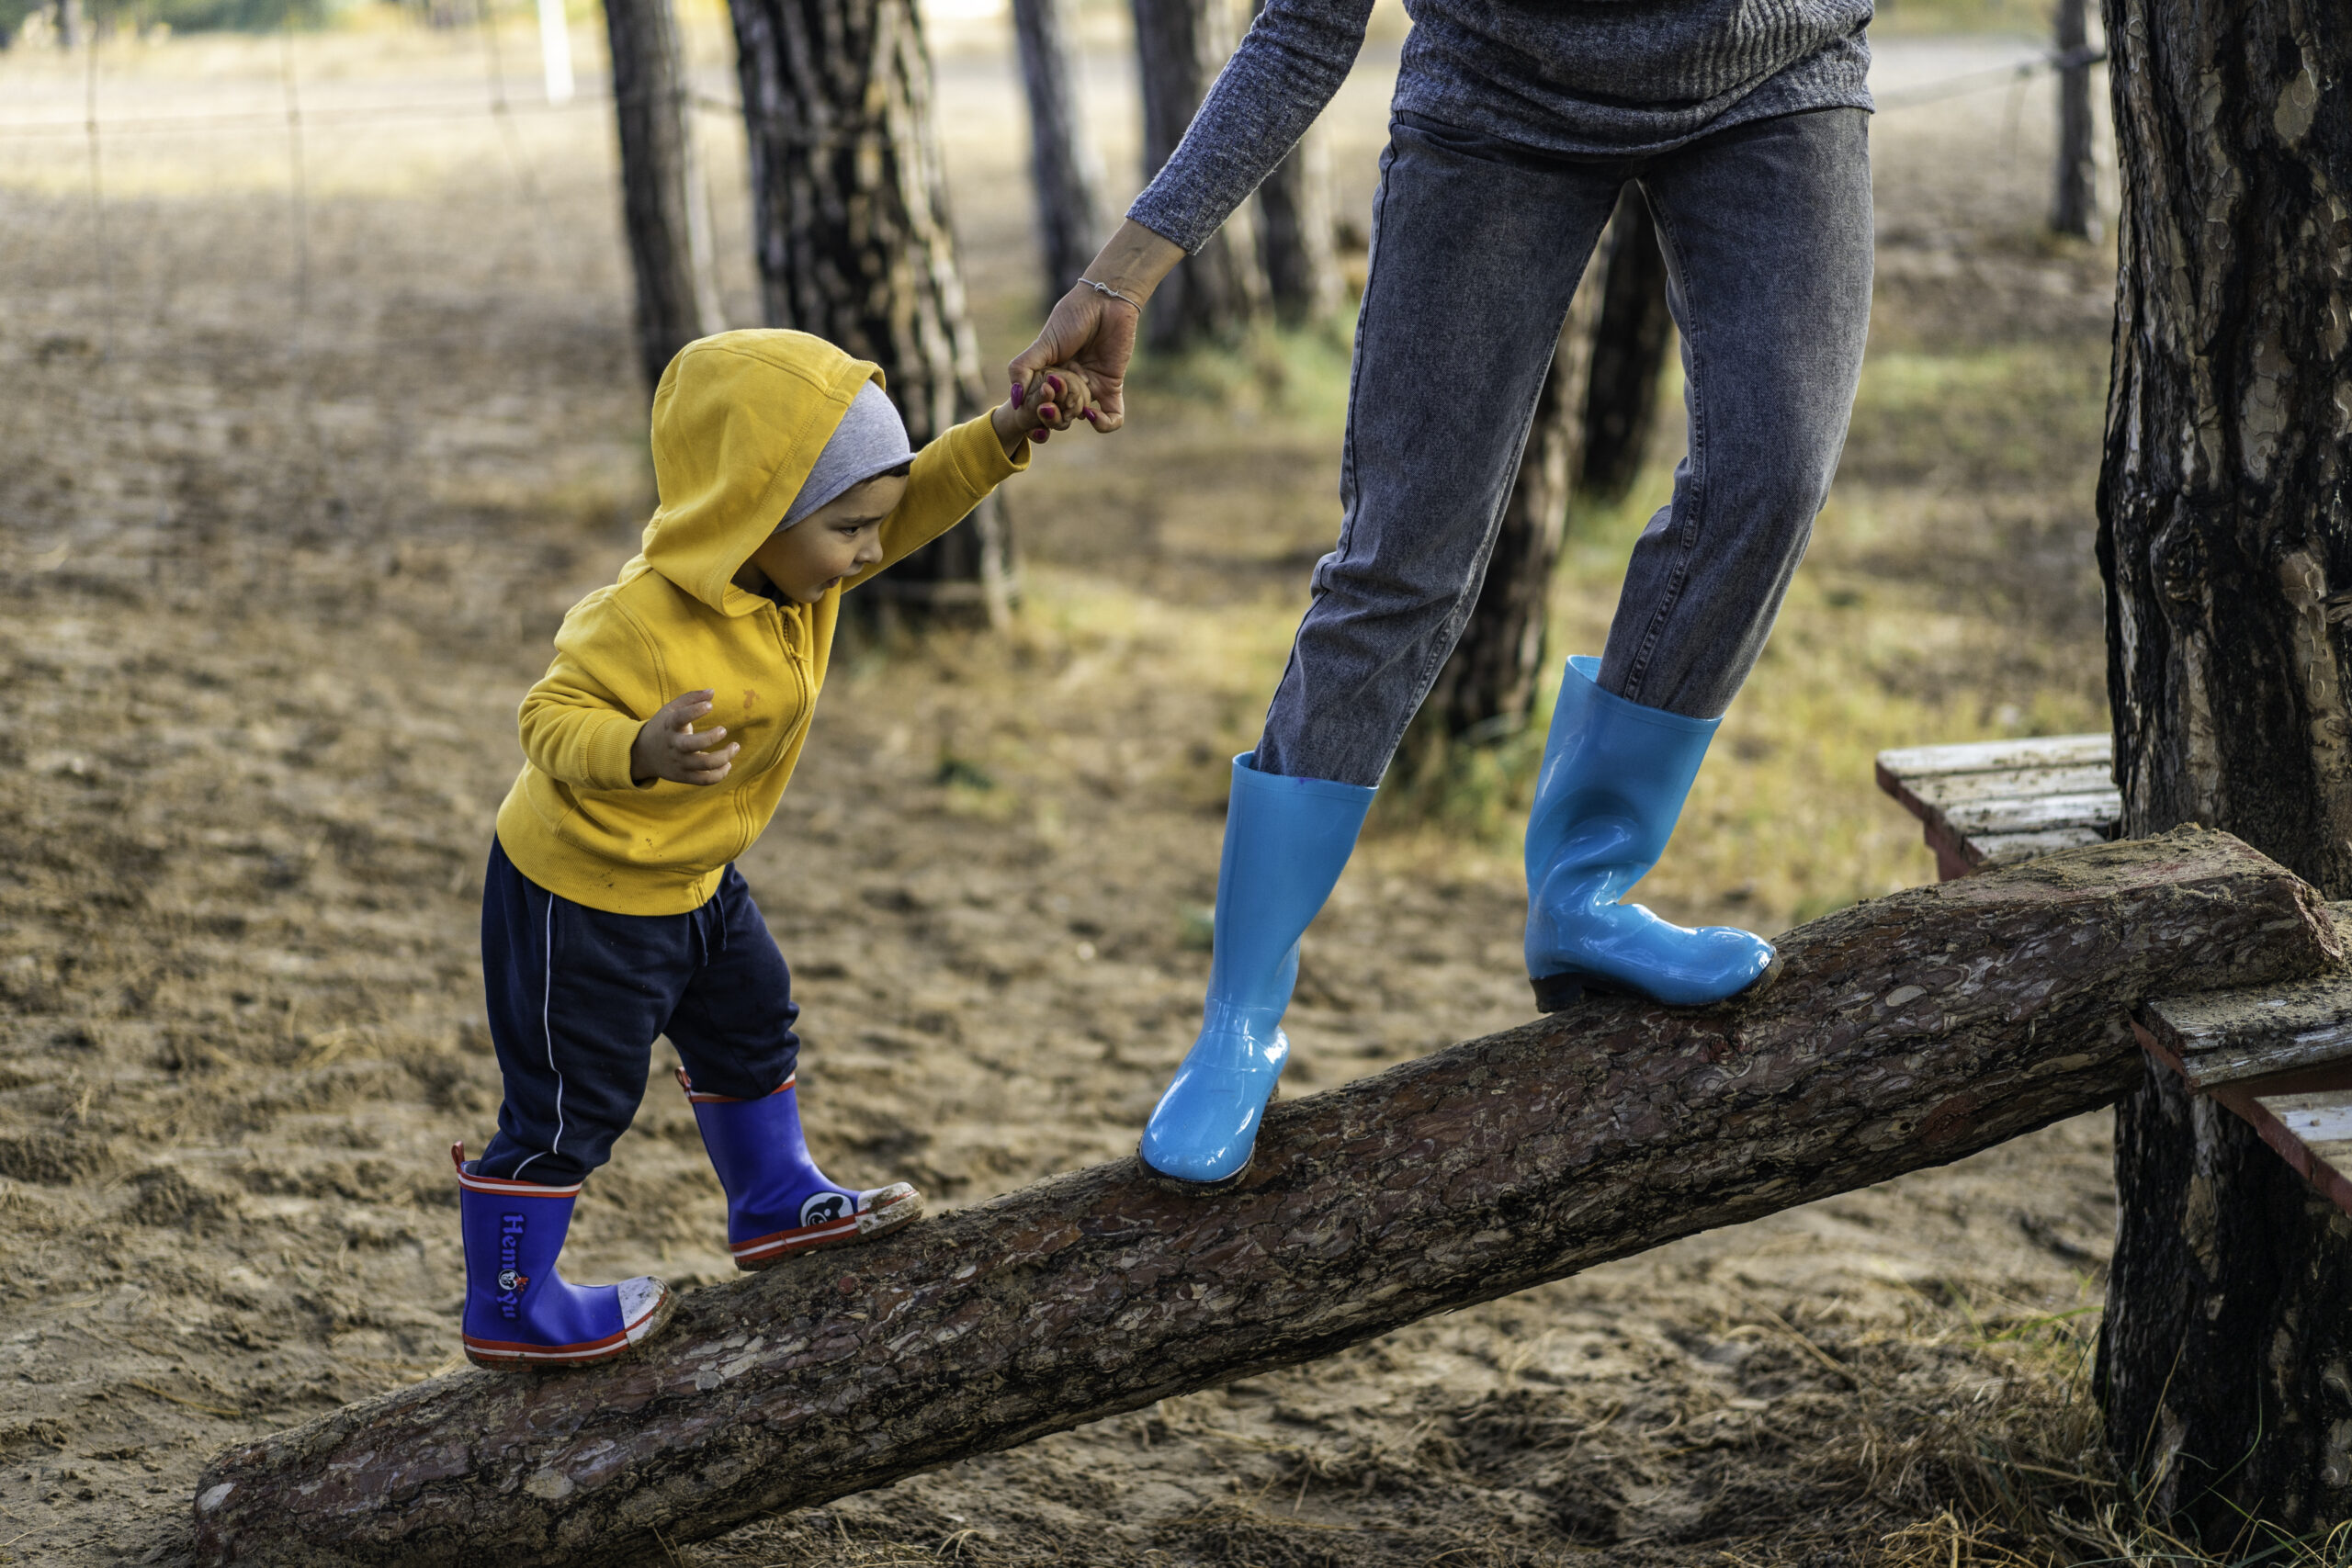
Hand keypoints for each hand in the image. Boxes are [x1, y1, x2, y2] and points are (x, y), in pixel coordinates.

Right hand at [631, 690, 736, 786]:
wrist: (642, 754)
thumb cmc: (663, 727)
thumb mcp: (671, 710)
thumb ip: (690, 698)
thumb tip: (712, 691)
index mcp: (669, 726)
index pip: (680, 718)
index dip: (695, 711)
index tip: (710, 705)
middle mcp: (674, 746)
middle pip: (692, 745)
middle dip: (711, 738)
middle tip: (724, 729)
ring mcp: (679, 763)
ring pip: (704, 764)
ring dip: (724, 757)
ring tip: (735, 746)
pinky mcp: (684, 776)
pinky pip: (705, 780)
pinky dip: (720, 774)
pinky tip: (728, 763)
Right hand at [1009, 289, 1135, 434]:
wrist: (1106, 301)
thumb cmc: (1072, 316)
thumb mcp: (1042, 343)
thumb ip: (1023, 368)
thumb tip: (1015, 400)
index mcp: (1047, 375)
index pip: (1036, 404)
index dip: (1034, 412)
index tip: (1036, 403)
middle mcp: (1067, 384)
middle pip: (1056, 415)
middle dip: (1052, 416)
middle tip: (1051, 404)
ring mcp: (1089, 386)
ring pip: (1078, 417)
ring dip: (1072, 415)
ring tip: (1072, 404)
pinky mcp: (1111, 386)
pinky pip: (1112, 417)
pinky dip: (1104, 423)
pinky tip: (1092, 414)